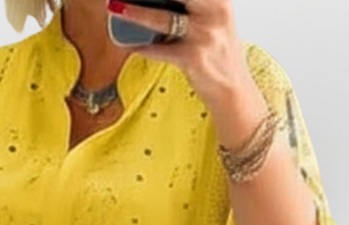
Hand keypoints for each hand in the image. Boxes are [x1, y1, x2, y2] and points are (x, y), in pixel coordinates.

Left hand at [106, 0, 251, 107]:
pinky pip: (160, 50)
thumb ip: (193, 6)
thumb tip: (152, 2)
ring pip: (162, 18)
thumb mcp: (214, 20)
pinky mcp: (194, 58)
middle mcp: (215, 12)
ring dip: (135, 13)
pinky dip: (143, 47)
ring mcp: (204, 35)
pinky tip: (130, 44)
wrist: (233, 91)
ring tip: (116, 8)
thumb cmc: (217, 53)